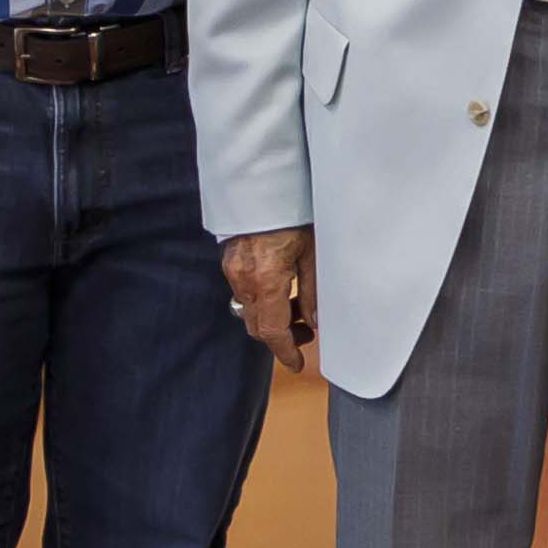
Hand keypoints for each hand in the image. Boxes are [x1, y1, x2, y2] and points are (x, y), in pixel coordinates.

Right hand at [222, 226, 314, 362]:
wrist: (264, 184)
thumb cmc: (293, 214)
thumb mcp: (312, 253)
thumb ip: (314, 291)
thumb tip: (316, 320)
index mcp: (266, 280)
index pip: (272, 331)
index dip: (285, 351)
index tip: (296, 364)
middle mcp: (244, 279)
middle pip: (257, 325)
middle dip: (281, 336)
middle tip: (307, 332)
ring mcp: (233, 270)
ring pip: (250, 310)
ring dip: (272, 317)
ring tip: (298, 307)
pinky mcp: (231, 261)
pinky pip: (245, 293)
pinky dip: (263, 300)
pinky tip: (282, 289)